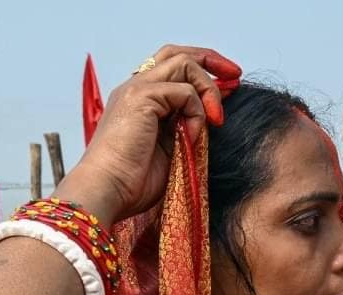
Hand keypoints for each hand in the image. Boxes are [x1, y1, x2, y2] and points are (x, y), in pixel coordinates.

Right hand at [54, 45, 241, 225]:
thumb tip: (211, 118)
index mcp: (140, 101)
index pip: (173, 70)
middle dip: (211, 60)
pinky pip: (184, 91)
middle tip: (235, 75)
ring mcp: (136, 89)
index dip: (203, 74)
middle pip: (177, 54)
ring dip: (208, 89)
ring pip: (184, 63)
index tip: (230, 85)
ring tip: (215, 119)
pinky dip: (196, 112)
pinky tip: (192, 137)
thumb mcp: (170, 150)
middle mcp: (135, 88)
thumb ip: (186, 129)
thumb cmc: (133, 183)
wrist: (107, 191)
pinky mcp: (141, 97)